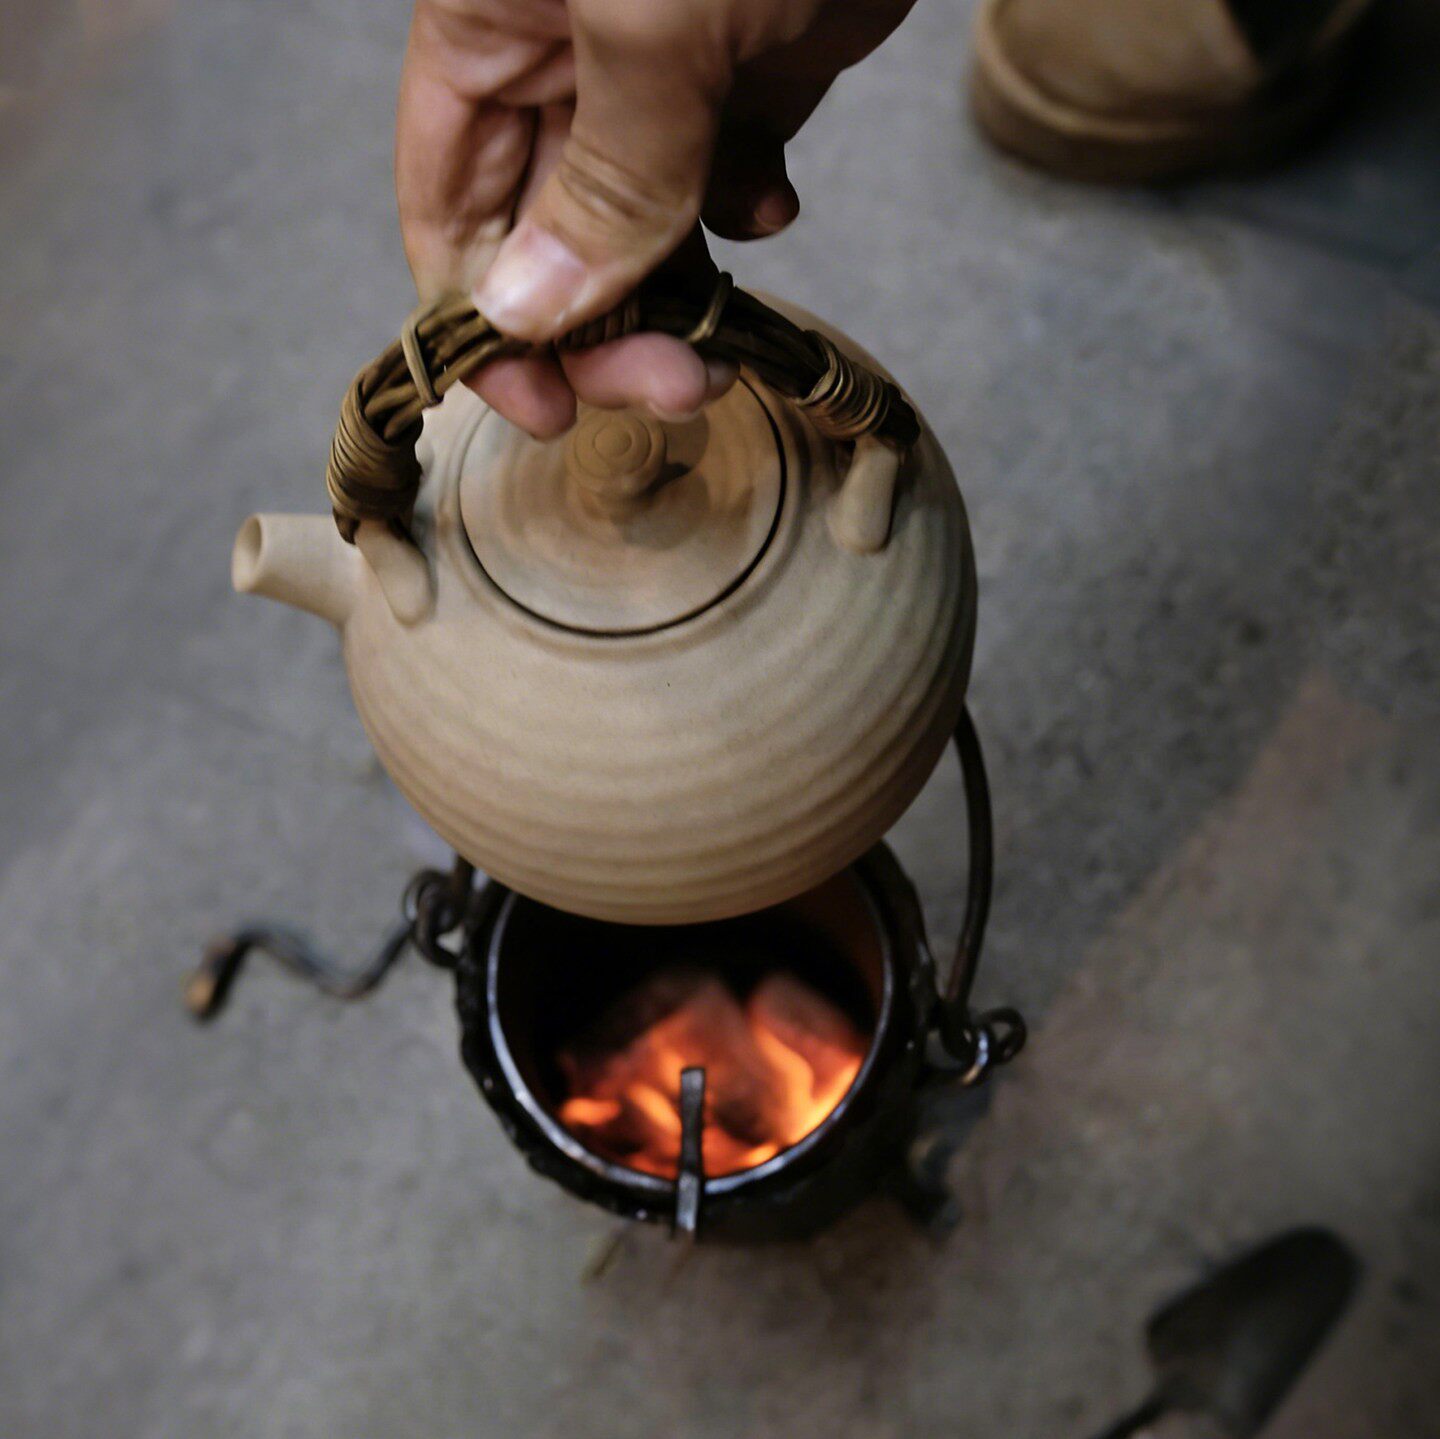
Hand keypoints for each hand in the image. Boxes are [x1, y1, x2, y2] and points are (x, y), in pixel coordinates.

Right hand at [396, 0, 915, 436]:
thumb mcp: (653, 17)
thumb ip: (601, 175)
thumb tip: (523, 313)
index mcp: (489, 25)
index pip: (450, 206)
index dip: (484, 322)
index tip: (544, 406)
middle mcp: (562, 57)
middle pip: (548, 239)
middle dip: (602, 327)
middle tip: (676, 384)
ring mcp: (660, 69)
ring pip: (638, 228)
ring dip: (674, 299)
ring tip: (725, 342)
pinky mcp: (749, 73)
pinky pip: (720, 182)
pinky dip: (740, 220)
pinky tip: (770, 209)